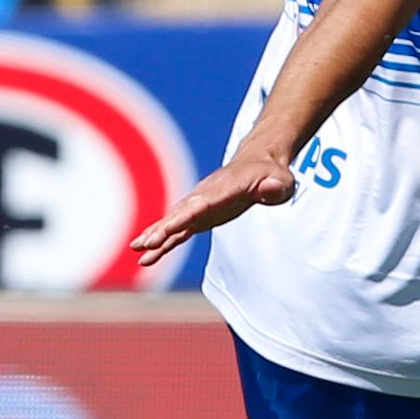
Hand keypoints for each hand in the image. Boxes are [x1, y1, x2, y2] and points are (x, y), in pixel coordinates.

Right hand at [133, 148, 298, 266]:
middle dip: (164, 228)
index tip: (169, 227)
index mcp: (226, 188)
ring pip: (174, 221)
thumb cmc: (273, 174)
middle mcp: (207, 195)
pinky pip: (179, 231)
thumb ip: (276, 187)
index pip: (204, 202)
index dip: (186, 214)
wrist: (257, 163)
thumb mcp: (282, 180)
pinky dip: (164, 242)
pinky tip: (148, 256)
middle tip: (145, 244)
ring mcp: (200, 206)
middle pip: (182, 213)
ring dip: (156, 235)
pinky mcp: (199, 216)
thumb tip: (273, 187)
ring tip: (137, 249)